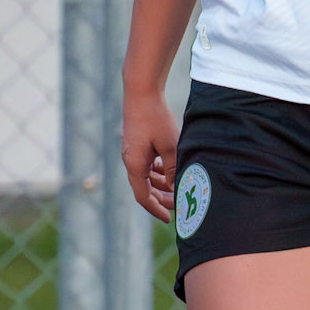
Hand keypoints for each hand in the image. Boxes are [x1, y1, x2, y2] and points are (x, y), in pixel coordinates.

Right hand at [121, 87, 177, 222]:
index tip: (169, 219)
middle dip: (161, 198)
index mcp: (135, 165)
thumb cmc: (155, 117)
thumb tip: (176, 188)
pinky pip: (147, 163)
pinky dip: (158, 170)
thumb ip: (173, 169)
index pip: (143, 197)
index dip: (156, 209)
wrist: (141, 91)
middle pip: (145, 188)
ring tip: (178, 187)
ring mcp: (133, 151)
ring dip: (161, 184)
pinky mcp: (137, 142)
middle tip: (178, 205)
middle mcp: (130, 160)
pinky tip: (170, 168)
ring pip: (147, 176)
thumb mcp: (170, 146)